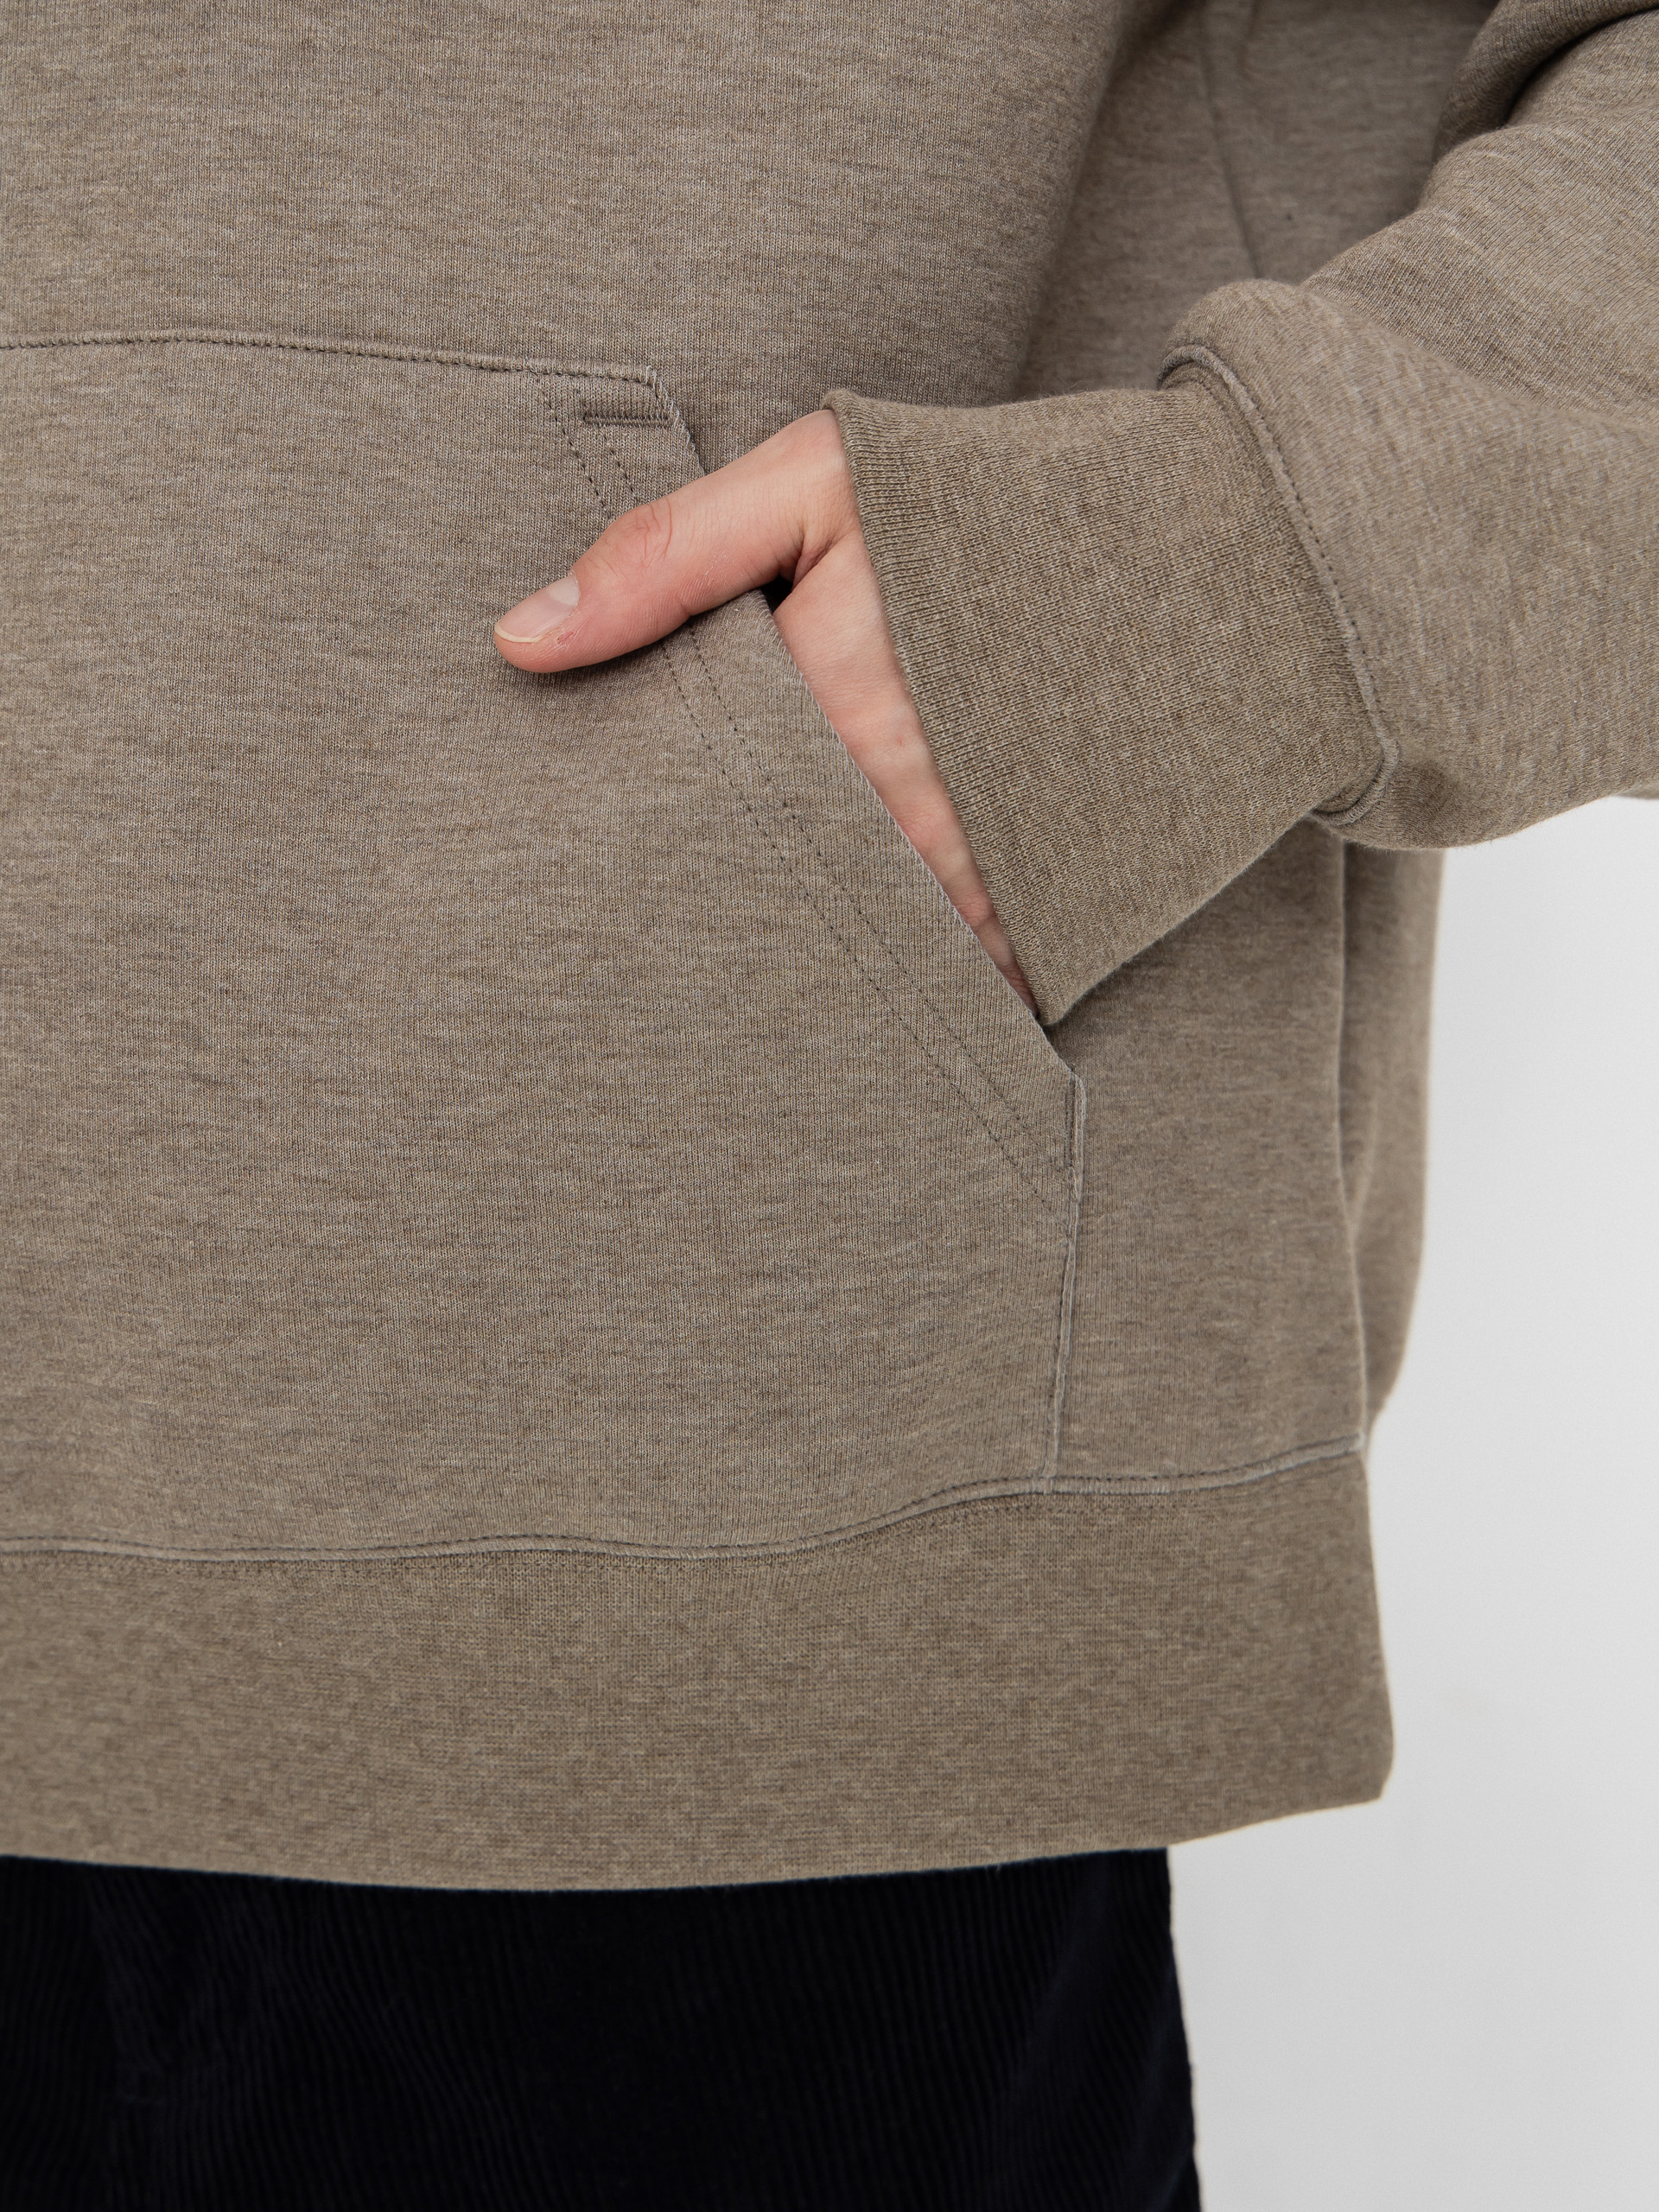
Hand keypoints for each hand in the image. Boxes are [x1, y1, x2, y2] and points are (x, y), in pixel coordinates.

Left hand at [492, 410, 1034, 1010]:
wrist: (1221, 559)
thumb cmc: (1007, 509)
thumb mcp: (824, 484)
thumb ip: (667, 557)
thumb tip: (518, 642)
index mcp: (819, 722)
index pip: (679, 810)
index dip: (640, 817)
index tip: (600, 826)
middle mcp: (890, 828)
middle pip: (745, 899)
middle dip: (702, 897)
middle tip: (641, 911)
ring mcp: (969, 891)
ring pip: (834, 954)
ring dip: (791, 945)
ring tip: (746, 937)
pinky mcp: (1036, 930)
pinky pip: (935, 988)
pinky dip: (892, 974)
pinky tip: (852, 960)